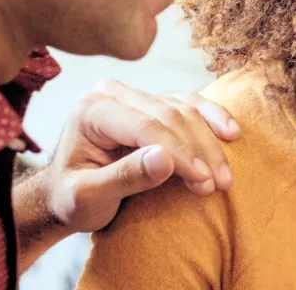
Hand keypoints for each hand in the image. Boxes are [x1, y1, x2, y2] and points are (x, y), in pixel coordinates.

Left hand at [30, 79, 240, 234]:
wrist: (64, 196)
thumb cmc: (71, 199)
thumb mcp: (87, 198)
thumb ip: (124, 178)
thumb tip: (166, 160)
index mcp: (92, 110)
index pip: (146, 126)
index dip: (179, 153)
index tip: (201, 182)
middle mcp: (114, 94)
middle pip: (171, 116)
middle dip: (198, 152)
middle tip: (216, 185)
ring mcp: (136, 96)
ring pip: (186, 111)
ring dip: (210, 144)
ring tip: (223, 178)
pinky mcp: (154, 104)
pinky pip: (191, 105)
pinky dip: (213, 119)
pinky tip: (231, 134)